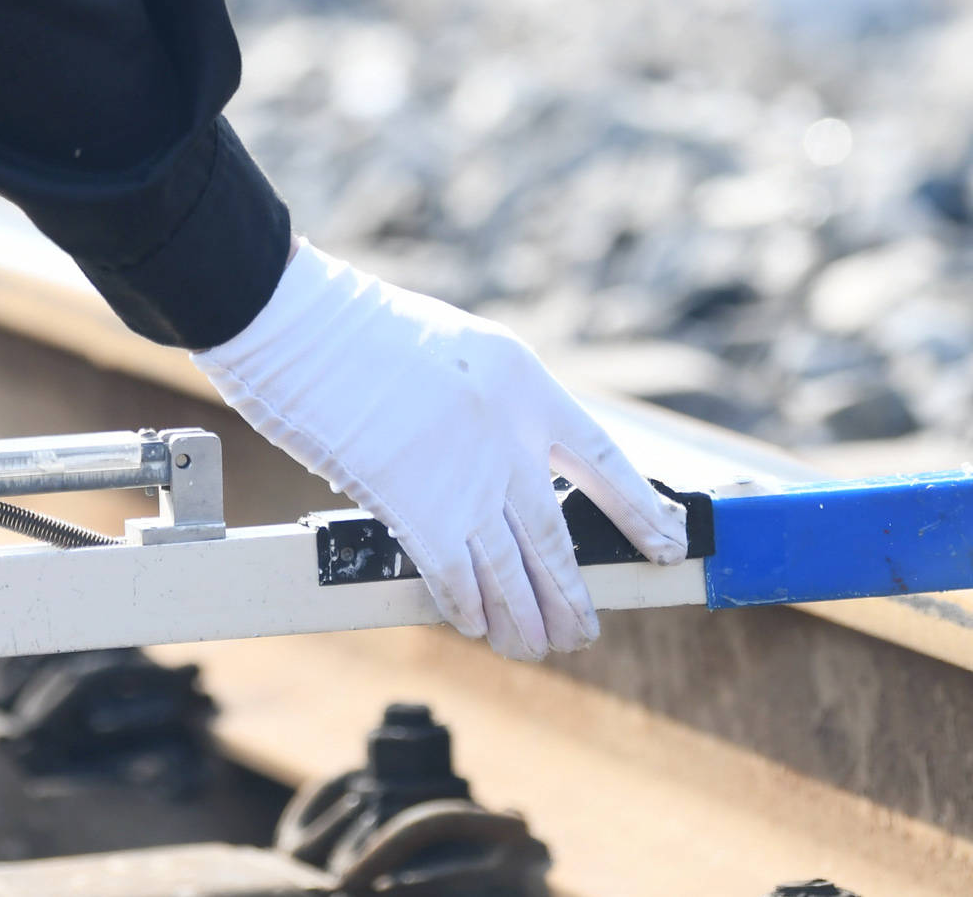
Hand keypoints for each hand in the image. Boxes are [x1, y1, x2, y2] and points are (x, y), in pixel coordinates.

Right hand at [195, 238, 685, 660]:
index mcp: (524, 380)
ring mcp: (465, 474)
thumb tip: (506, 474)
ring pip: (514, 570)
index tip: (666, 542)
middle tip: (584, 628)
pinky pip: (457, 575)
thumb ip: (491, 408)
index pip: (599, 456)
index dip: (638, 506)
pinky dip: (468, 606)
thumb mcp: (456, 350)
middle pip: (556, 536)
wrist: (305, 326)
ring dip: (527, 618)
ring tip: (539, 646)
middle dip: (574, 593)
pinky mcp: (417, 507)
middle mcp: (508, 432)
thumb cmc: (362, 330)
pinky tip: (476, 624)